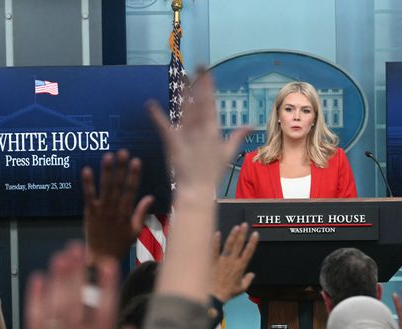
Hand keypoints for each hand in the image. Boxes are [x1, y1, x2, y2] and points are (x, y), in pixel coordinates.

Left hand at [82, 149, 153, 261]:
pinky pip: (88, 197)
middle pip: (118, 186)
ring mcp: (101, 211)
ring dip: (106, 172)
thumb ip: (142, 213)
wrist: (102, 258)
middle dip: (121, 168)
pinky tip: (86, 170)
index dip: (134, 175)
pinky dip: (87, 184)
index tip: (136, 161)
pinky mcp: (89, 214)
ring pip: (105, 188)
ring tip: (108, 156)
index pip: (131, 190)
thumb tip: (150, 197)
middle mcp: (115, 210)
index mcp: (127, 214)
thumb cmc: (121, 245)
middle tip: (122, 152)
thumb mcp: (136, 231)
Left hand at [147, 69, 249, 193]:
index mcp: (213, 131)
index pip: (210, 103)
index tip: (206, 71)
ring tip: (180, 77)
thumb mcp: (228, 153)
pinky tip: (150, 104)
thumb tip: (251, 126)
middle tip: (196, 66)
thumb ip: (238, 136)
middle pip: (199, 103)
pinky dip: (157, 116)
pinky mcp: (173, 144)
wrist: (198, 189)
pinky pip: (164, 127)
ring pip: (185, 110)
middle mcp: (201, 130)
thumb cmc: (213, 173)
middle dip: (198, 84)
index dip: (208, 86)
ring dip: (183, 93)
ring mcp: (187, 136)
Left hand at [211, 223, 258, 302]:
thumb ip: (247, 280)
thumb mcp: (241, 289)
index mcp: (240, 267)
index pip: (248, 252)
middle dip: (243, 234)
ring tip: (236, 227)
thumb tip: (252, 275)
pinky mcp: (212, 261)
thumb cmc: (227, 293)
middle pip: (239, 245)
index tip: (255, 234)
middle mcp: (232, 262)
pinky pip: (213, 249)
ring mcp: (222, 260)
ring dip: (233, 235)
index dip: (253, 242)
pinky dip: (215, 241)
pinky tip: (217, 233)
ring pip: (228, 245)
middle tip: (245, 225)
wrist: (214, 296)